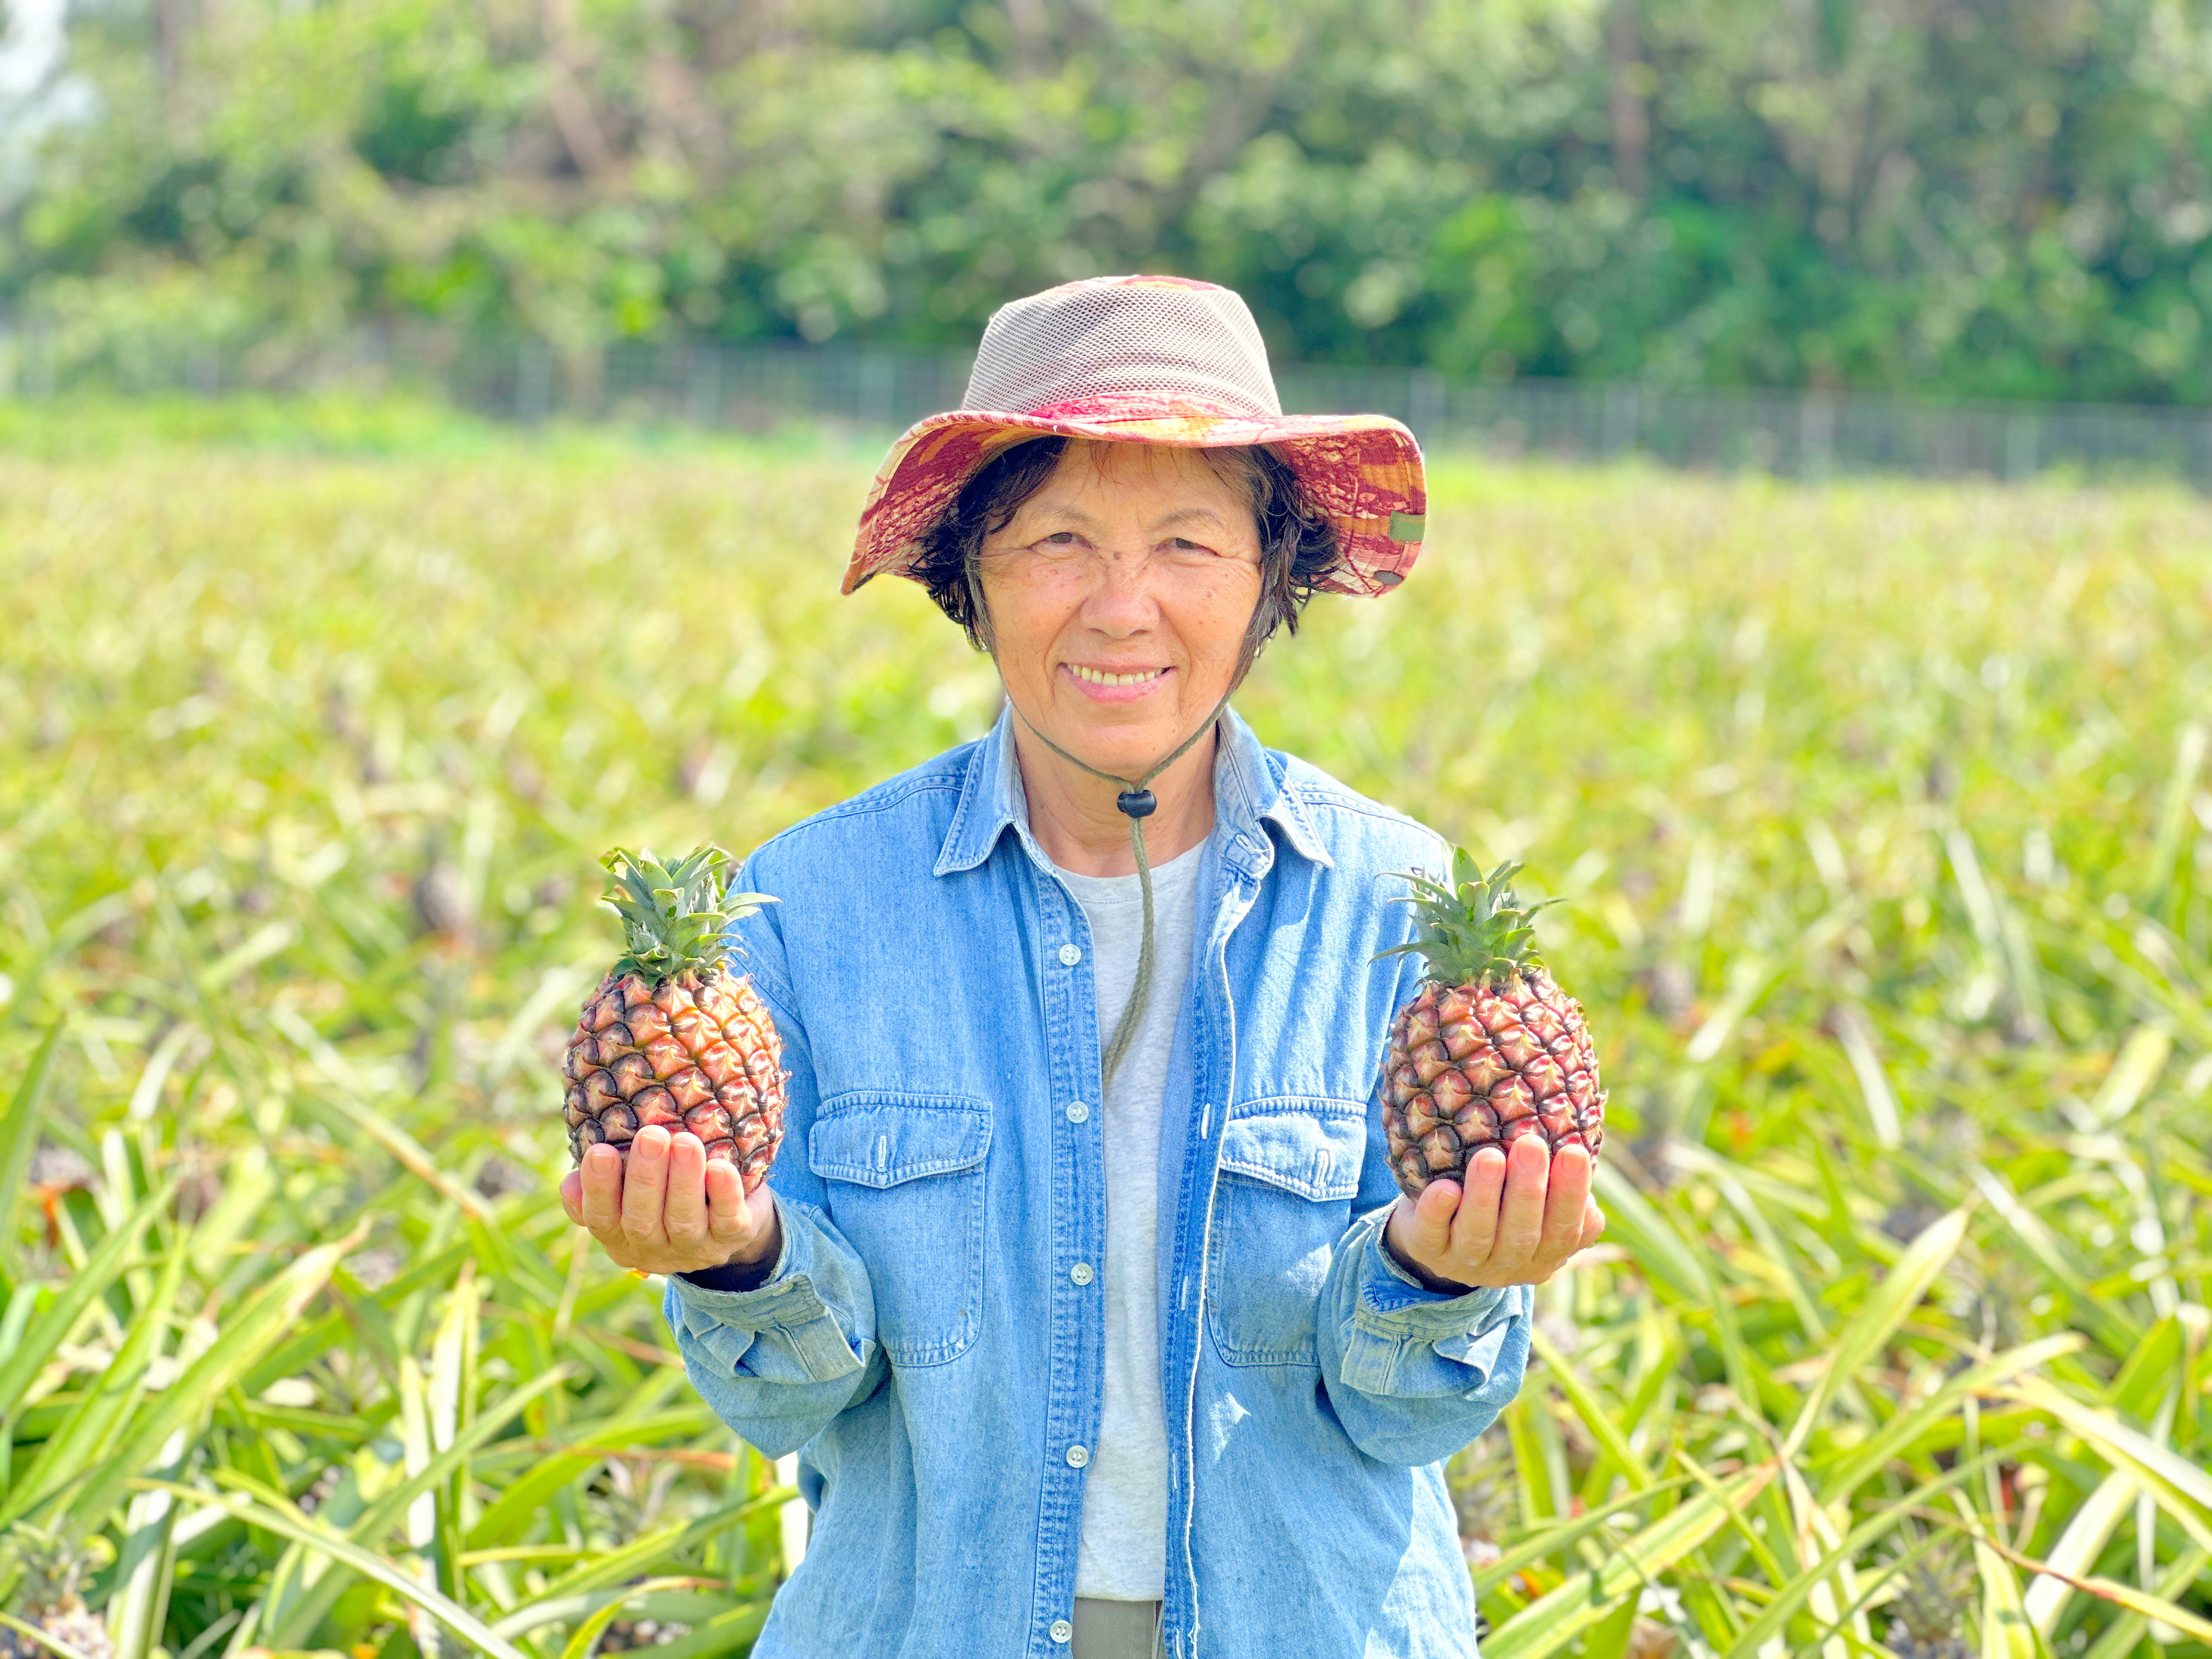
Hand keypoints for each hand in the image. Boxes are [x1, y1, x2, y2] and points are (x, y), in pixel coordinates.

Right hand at [558, 1125, 779, 1277]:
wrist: (730, 1218)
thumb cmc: (665, 1190)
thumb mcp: (628, 1192)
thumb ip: (599, 1186)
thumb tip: (569, 1182)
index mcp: (620, 1238)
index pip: (600, 1220)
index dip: (598, 1190)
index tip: (599, 1151)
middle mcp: (654, 1250)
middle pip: (642, 1221)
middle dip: (645, 1178)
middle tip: (651, 1135)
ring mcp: (695, 1248)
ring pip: (683, 1220)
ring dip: (683, 1180)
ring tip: (684, 1141)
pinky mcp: (733, 1237)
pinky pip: (728, 1220)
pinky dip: (724, 1194)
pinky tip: (720, 1167)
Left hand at [1384, 1136, 1603, 1290]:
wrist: (1437, 1236)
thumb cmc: (1500, 1204)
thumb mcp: (1535, 1204)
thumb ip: (1556, 1186)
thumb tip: (1577, 1144)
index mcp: (1544, 1255)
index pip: (1566, 1231)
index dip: (1571, 1195)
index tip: (1574, 1152)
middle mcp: (1508, 1265)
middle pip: (1523, 1234)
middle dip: (1529, 1190)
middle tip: (1531, 1145)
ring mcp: (1465, 1262)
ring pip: (1478, 1234)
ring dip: (1485, 1197)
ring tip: (1489, 1158)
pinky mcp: (1426, 1250)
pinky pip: (1431, 1234)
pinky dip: (1438, 1211)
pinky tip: (1443, 1188)